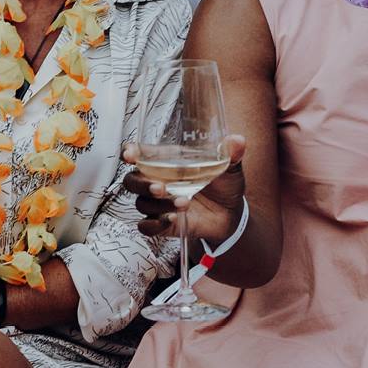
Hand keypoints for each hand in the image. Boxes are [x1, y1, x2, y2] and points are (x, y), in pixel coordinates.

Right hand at [123, 135, 246, 243]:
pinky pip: (146, 226)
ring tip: (184, 203)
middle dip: (142, 184)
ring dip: (159, 205)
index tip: (130, 155)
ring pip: (141, 203)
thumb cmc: (224, 185)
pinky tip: (172, 219)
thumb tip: (237, 140)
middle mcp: (157, 181)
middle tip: (160, 188)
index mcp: (167, 162)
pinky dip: (155, 224)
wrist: (231, 215)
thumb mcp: (229, 167)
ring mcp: (158, 204)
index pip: (140, 155)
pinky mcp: (162, 223)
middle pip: (132, 181)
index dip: (130, 153)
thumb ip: (231, 154)